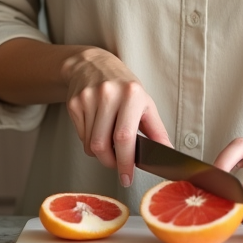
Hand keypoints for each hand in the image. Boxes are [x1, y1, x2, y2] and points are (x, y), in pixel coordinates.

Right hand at [63, 47, 170, 187]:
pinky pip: (81, 136)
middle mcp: (108, 94)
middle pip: (103, 144)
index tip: (127, 178)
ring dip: (101, 154)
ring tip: (110, 146)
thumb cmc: (124, 87)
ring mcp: (88, 98)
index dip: (126, 162)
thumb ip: (157, 130)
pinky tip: (98, 131)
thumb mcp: (145, 103)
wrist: (93, 65)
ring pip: (90, 144)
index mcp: (131, 94)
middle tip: (118, 166)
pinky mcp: (74, 103)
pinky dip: (90, 142)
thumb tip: (168, 152)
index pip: (124, 137)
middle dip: (111, 163)